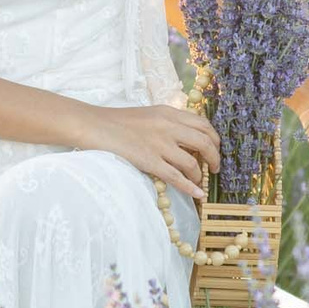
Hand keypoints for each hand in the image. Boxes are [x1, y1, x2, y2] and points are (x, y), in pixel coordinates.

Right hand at [78, 103, 219, 201]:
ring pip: (192, 162)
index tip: (215, 149)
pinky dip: (190, 187)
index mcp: (169, 113)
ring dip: (200, 175)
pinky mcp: (149, 160)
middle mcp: (168, 126)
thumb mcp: (148, 114)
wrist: (93, 126)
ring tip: (200, 182)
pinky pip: (176, 177)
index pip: (203, 124)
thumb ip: (168, 123)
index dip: (214, 139)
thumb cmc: (116, 122)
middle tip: (214, 168)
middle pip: (205, 142)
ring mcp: (159, 144)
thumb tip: (185, 138)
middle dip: (215, 157)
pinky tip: (197, 194)